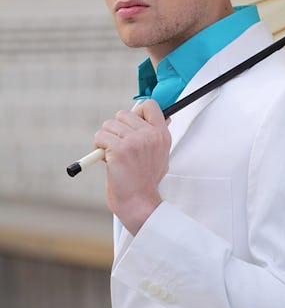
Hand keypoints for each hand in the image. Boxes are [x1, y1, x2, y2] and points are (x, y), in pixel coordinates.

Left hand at [94, 99, 170, 234]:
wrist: (138, 202)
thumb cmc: (146, 181)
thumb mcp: (161, 154)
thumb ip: (158, 135)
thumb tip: (164, 118)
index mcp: (162, 134)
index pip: (150, 105)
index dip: (137, 111)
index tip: (131, 124)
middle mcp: (150, 135)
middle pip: (124, 113)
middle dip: (116, 128)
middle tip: (118, 144)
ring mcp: (135, 141)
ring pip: (109, 124)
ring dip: (105, 137)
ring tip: (110, 153)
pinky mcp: (119, 149)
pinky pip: (100, 136)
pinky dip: (97, 145)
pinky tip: (104, 157)